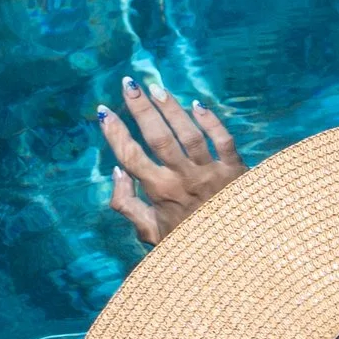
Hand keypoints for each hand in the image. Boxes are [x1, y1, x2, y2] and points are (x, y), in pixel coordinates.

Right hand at [97, 76, 245, 245]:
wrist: (232, 255)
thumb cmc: (187, 243)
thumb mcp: (149, 234)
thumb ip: (127, 205)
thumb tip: (117, 173)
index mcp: (160, 193)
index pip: (131, 157)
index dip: (115, 134)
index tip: (103, 112)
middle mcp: (183, 180)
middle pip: (158, 138)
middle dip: (140, 109)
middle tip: (128, 84)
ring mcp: (210, 173)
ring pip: (188, 134)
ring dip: (172, 109)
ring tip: (156, 89)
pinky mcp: (234, 170)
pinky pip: (223, 140)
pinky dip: (211, 121)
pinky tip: (197, 105)